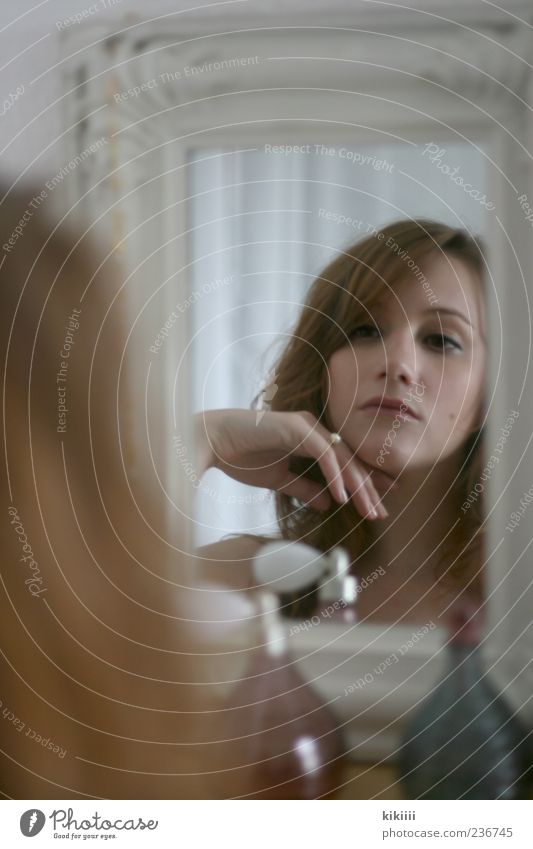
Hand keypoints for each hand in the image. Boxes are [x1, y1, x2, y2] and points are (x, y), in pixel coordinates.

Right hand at [195, 409, 396, 519]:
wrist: (212, 441)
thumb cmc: (240, 456)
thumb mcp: (280, 479)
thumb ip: (305, 489)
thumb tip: (328, 505)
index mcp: (310, 439)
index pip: (344, 463)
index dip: (364, 483)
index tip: (379, 504)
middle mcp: (314, 429)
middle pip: (349, 461)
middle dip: (369, 488)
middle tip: (383, 513)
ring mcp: (307, 425)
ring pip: (342, 457)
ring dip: (357, 486)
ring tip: (369, 510)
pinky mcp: (297, 427)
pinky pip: (324, 453)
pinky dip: (334, 475)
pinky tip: (342, 496)